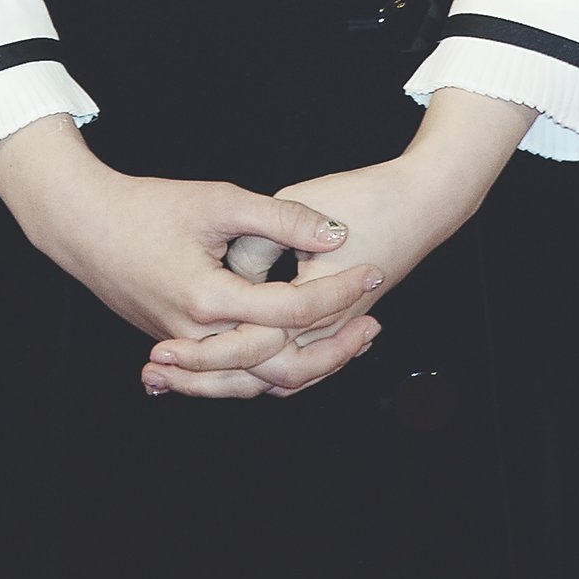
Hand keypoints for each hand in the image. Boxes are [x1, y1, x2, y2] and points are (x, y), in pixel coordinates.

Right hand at [0, 115, 385, 385]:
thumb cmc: (147, 206)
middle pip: (281, 365)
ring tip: (347, 344)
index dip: (338, 290)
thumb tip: (336, 233)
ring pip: (258, 382)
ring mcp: (186, 349)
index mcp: (208, 299)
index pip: (291, 309)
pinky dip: (270, 372)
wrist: (84, 226)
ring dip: (307, 368)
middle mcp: (198, 336)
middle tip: (374, 324)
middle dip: (335, 348)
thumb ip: (280, 218)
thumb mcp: (218, 200)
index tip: (371, 269)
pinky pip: (234, 378)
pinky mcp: (180, 349)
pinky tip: (296, 355)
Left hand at [143, 89, 535, 396]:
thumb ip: (260, 239)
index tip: (157, 351)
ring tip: (173, 370)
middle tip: (151, 372)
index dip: (200, 355)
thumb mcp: (302, 204)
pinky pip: (297, 357)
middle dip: (206, 380)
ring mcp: (339, 327)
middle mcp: (330, 327)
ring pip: (280, 374)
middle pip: (260, 374)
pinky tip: (227, 348)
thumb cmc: (367, 198)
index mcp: (317, 302)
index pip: (252, 345)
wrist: (426, 199)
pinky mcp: (343, 320)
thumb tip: (228, 267)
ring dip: (229, 376)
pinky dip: (259, 361)